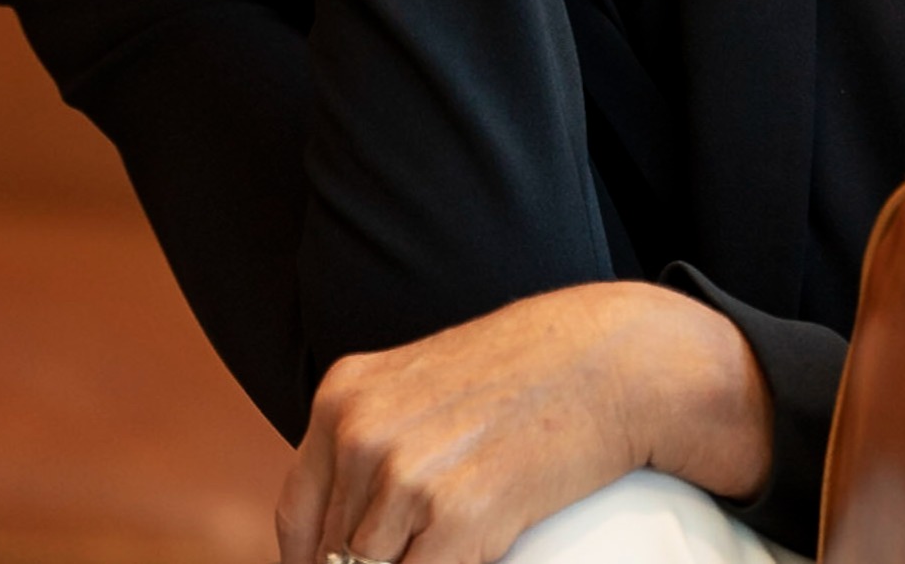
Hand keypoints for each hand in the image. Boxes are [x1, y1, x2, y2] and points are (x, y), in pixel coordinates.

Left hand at [275, 283, 772, 563]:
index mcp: (343, 396)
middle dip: (372, 563)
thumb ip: (373, 449)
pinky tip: (476, 552)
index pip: (296, 520)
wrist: (608, 360)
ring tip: (452, 541)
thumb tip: (343, 543)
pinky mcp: (457, 516)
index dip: (316, 562)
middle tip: (422, 544)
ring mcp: (404, 475)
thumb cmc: (524, 377)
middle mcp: (360, 432)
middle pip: (332, 556)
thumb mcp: (421, 392)